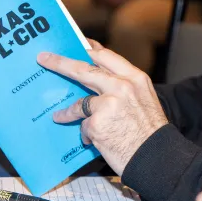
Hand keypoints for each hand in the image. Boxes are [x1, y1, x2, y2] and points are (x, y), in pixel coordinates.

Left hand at [37, 40, 167, 174]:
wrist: (157, 158)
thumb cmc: (150, 134)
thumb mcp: (144, 101)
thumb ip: (123, 88)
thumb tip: (96, 83)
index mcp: (135, 78)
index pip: (106, 56)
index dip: (89, 48)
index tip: (77, 42)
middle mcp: (122, 86)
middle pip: (84, 69)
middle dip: (60, 63)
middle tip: (44, 58)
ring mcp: (108, 104)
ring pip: (80, 103)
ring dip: (67, 112)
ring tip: (59, 116)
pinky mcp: (97, 123)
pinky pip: (84, 126)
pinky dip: (86, 134)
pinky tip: (92, 141)